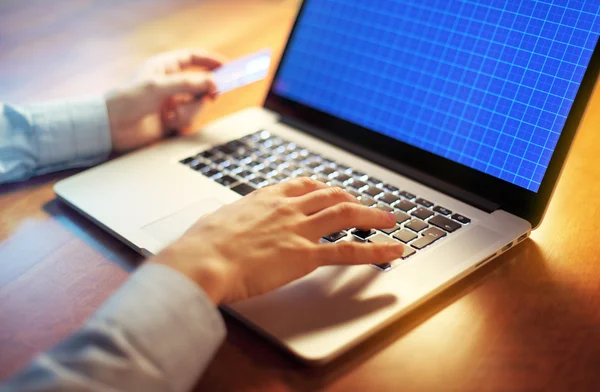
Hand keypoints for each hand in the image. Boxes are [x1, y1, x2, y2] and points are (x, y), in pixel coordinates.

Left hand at [105, 48, 224, 151]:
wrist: (112, 128)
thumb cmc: (129, 100)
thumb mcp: (160, 87)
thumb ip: (189, 83)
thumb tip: (213, 83)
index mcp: (165, 67)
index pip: (193, 58)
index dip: (211, 61)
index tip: (227, 67)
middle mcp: (171, 83)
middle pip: (201, 83)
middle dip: (206, 91)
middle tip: (213, 95)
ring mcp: (173, 101)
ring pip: (198, 103)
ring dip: (191, 110)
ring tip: (174, 115)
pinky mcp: (173, 119)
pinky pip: (191, 118)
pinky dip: (184, 120)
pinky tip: (169, 122)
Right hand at [151, 178, 404, 304]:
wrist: (202, 261)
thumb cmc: (201, 245)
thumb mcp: (216, 221)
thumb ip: (230, 219)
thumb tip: (223, 221)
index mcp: (266, 198)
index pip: (303, 186)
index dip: (324, 189)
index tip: (332, 192)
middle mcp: (288, 208)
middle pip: (331, 196)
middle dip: (352, 200)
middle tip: (366, 207)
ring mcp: (299, 230)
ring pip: (346, 215)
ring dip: (372, 216)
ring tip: (390, 220)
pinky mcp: (305, 256)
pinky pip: (348, 251)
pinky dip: (375, 250)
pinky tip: (393, 251)